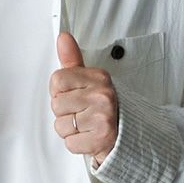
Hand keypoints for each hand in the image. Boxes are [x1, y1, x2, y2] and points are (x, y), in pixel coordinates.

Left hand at [49, 31, 118, 167]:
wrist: (127, 135)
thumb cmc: (104, 108)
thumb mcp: (90, 80)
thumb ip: (73, 60)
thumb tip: (63, 38)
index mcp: (98, 78)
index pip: (57, 80)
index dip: (60, 92)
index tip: (74, 96)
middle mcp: (102, 95)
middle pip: (56, 104)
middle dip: (65, 113)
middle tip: (82, 113)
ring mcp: (102, 117)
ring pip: (61, 126)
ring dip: (70, 130)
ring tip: (86, 126)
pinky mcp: (101, 138)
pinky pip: (70, 142)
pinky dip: (77, 144)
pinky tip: (88, 137)